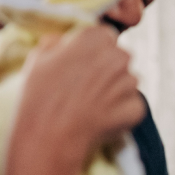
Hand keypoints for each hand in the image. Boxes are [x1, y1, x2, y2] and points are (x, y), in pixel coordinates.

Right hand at [16, 25, 144, 166]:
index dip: (94, 50)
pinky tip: (101, 118)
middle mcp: (118, 57)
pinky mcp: (136, 109)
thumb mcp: (38, 58)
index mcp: (95, 39)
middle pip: (120, 58)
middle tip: (86, 86)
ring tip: (91, 105)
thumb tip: (64, 40)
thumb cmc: (39, 97)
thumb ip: (57, 42)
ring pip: (128, 81)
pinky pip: (133, 105)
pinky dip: (122, 112)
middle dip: (108, 69)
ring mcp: (130, 84)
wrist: (48, 138)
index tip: (83, 63)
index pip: (105, 36)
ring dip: (115, 90)